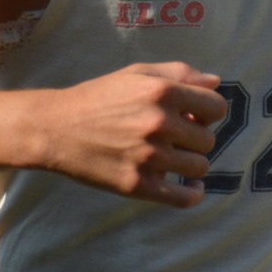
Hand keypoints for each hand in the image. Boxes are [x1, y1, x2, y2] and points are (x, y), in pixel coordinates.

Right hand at [34, 63, 226, 207]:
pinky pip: (184, 198)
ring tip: (174, 157)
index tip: (193, 116)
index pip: (216, 107)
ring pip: (199, 167)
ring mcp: (149, 156)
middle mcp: (160, 123)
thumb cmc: (98, 97)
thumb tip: (215, 82)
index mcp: (163, 92)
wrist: (55, 128)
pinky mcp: (137, 184)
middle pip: (208, 140)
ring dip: (191, 163)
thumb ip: (180, 73)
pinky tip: (191, 188)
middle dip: (195, 137)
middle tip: (175, 137)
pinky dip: (193, 194)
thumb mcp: (137, 73)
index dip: (208, 111)